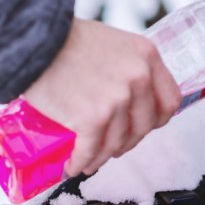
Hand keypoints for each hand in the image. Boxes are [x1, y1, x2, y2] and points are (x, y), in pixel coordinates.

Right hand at [24, 19, 181, 175]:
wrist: (34, 40)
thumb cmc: (68, 39)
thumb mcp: (116, 44)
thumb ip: (131, 67)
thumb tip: (135, 98)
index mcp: (148, 57)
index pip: (170, 101)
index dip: (157, 119)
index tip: (144, 125)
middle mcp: (139, 78)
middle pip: (145, 125)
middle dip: (129, 140)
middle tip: (115, 145)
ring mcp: (117, 99)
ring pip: (119, 142)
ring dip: (104, 156)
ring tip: (91, 160)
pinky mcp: (92, 118)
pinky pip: (92, 150)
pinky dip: (82, 162)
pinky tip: (75, 165)